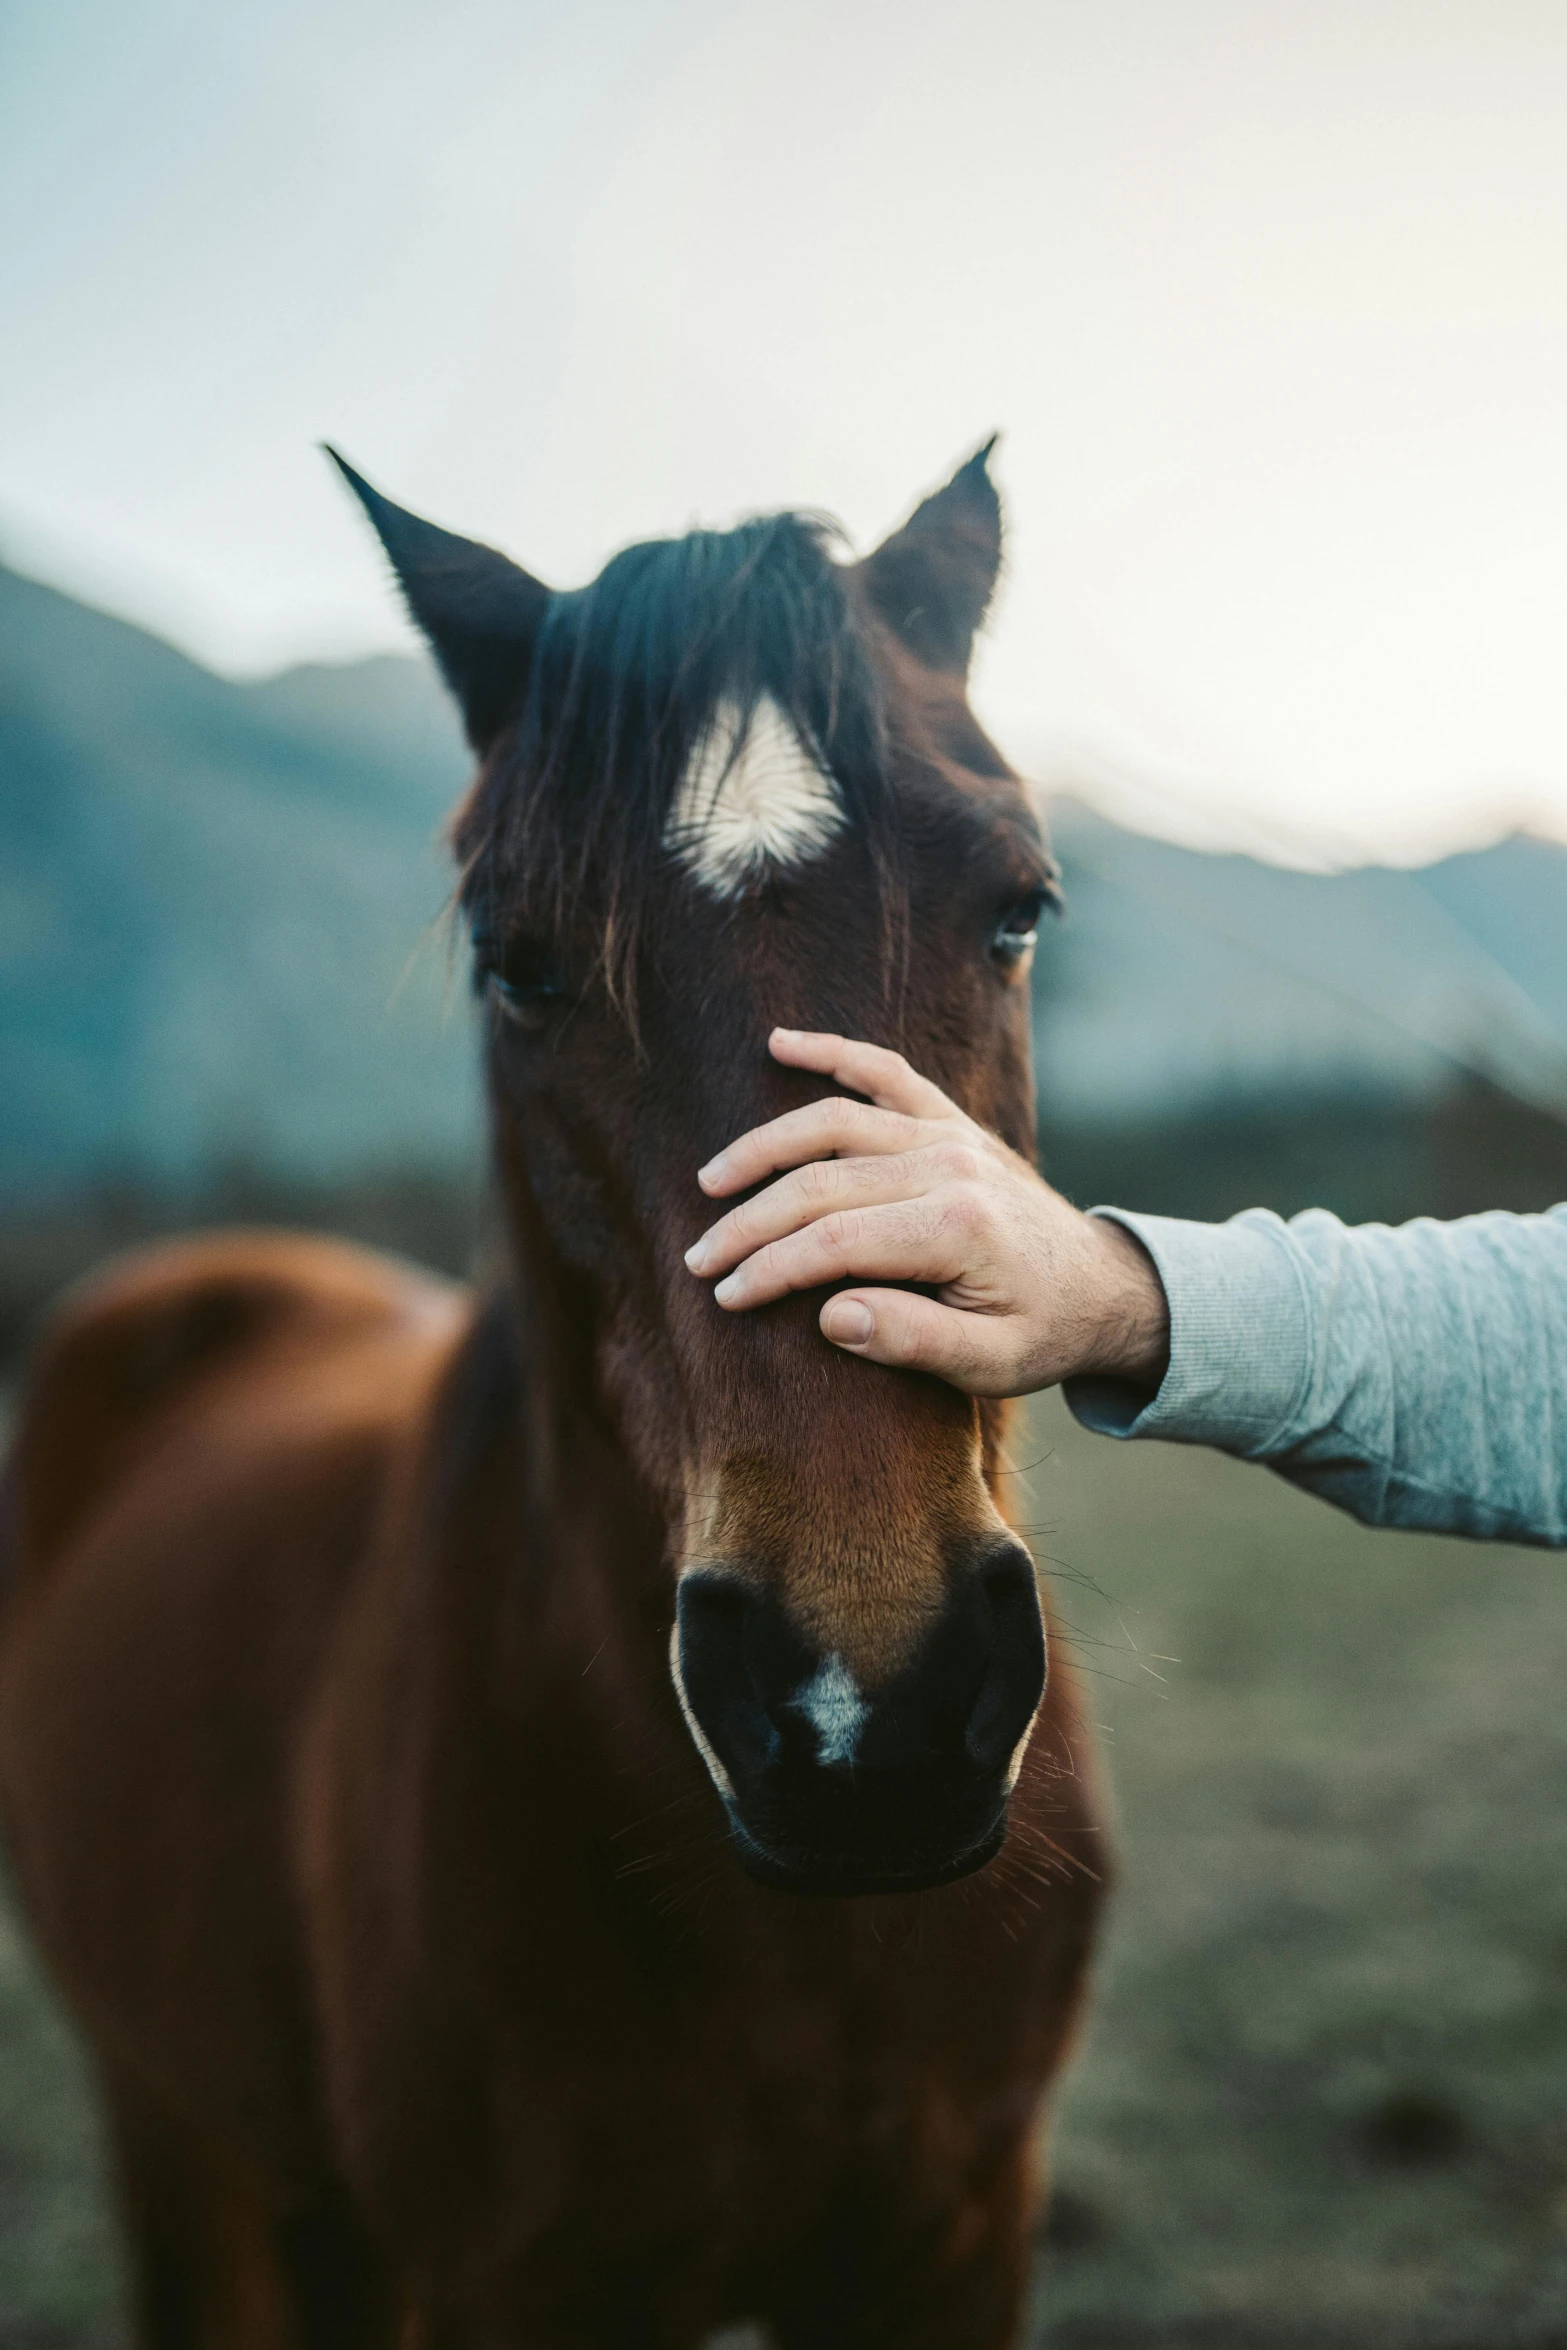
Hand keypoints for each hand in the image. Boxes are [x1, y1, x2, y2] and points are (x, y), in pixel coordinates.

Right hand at [685, 1029, 1169, 1398]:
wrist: (1103, 1287)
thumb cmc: (1041, 1332)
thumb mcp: (989, 1364)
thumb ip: (912, 1342)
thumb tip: (830, 1317)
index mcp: (957, 1228)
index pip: (836, 1241)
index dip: (771, 1267)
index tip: (725, 1295)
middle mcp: (948, 1167)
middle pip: (822, 1183)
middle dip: (750, 1223)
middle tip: (700, 1259)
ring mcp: (948, 1135)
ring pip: (835, 1123)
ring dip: (765, 1148)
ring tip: (712, 1182)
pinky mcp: (949, 1121)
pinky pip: (886, 1073)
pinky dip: (832, 1051)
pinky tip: (779, 1044)